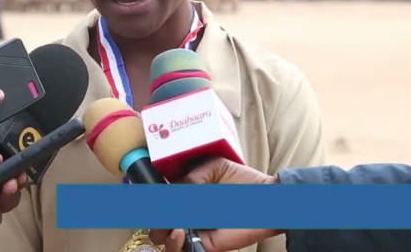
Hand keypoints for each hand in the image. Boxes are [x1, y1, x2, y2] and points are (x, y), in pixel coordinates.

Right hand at [149, 158, 281, 251]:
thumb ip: (191, 176)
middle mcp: (186, 213)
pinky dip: (174, 244)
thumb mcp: (214, 166)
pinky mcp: (205, 244)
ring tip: (172, 225)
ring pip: (163, 239)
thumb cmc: (243, 181)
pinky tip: (179, 232)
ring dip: (160, 232)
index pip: (157, 199)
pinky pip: (182, 250)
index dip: (147, 200)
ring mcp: (193, 230)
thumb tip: (173, 190)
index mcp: (185, 194)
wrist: (269, 201)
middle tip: (157, 213)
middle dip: (150, 218)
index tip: (141, 197)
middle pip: (155, 222)